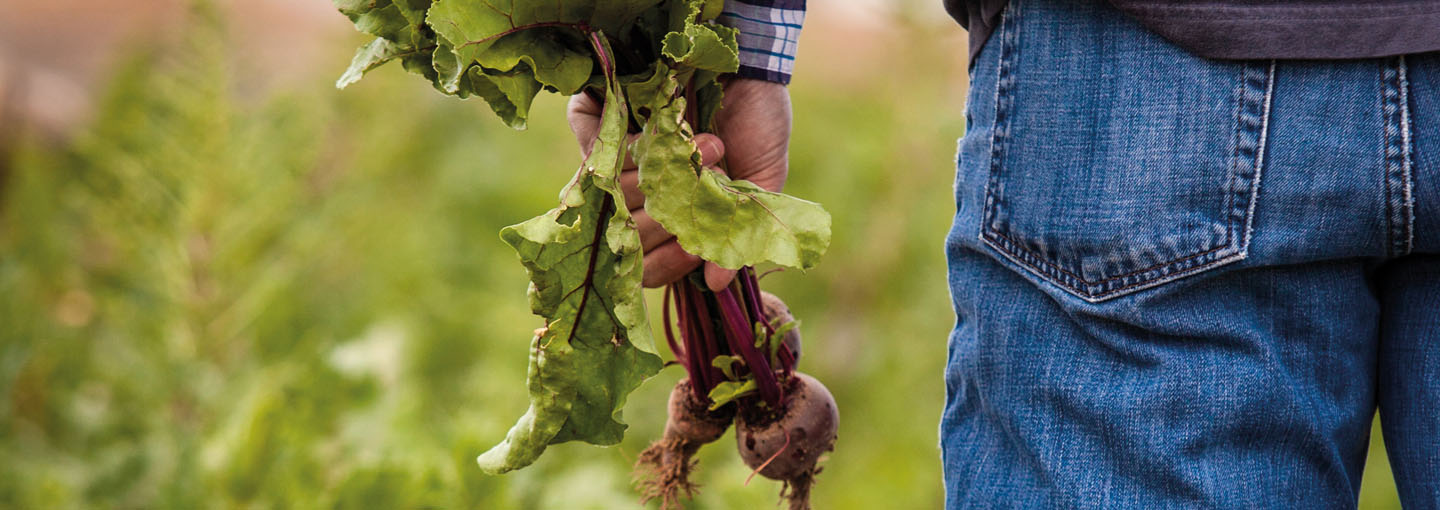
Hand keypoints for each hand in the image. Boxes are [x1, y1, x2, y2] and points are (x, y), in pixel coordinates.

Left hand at [568, 78, 791, 290]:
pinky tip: (666, 129)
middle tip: (711, 181)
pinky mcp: (601, 122)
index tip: (696, 246)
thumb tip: (717, 285)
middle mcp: (644, 193)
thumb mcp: (760, 181)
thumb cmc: (757, 121)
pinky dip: (630, 144)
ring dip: (664, 174)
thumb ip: (738, 233)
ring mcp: (619, 159)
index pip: (649, 266)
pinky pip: (593, 149)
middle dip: (671, 215)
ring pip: (613, 196)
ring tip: (708, 145)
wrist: (749, 62)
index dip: (668, 263)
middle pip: (628, 236)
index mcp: (679, 215)